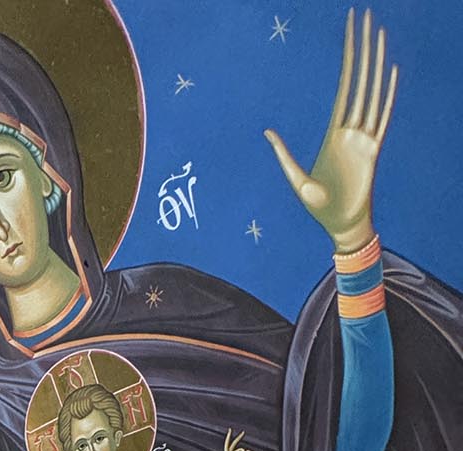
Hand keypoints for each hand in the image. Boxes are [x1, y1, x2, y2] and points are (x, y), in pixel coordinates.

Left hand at [265, 8, 396, 253]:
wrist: (340, 225)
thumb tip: (266, 131)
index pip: (342, 86)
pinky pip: (382, 118)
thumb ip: (284, 154)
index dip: (346, 58)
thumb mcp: (295, 179)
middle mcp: (351, 130)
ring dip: (376, 64)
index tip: (350, 31)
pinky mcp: (373, 151)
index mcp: (333, 133)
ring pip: (372, 93)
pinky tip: (390, 73)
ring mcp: (364, 138)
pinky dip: (387, 96)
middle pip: (358, 81)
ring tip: (380, 36)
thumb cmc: (319, 207)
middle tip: (366, 17)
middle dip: (361, 49)